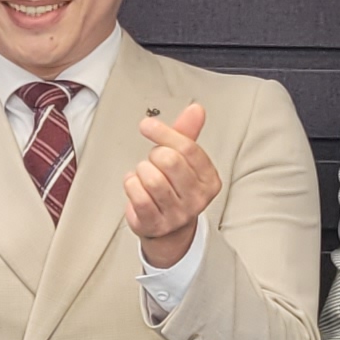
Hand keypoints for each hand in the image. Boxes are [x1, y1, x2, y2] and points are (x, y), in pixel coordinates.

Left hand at [120, 101, 223, 267]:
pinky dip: (131, 184)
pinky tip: (136, 186)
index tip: (147, 126)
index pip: (187, 147)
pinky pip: (137, 194)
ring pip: (151, 178)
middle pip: (169, 160)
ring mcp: (177, 214)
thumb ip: (187, 133)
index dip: (164, 132)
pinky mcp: (155, 223)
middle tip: (153, 162)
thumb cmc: (175, 189)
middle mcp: (197, 198)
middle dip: (154, 156)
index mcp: (209, 179)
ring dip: (141, 171)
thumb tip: (196, 109)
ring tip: (145, 176)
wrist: (168, 230)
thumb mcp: (184, 160)